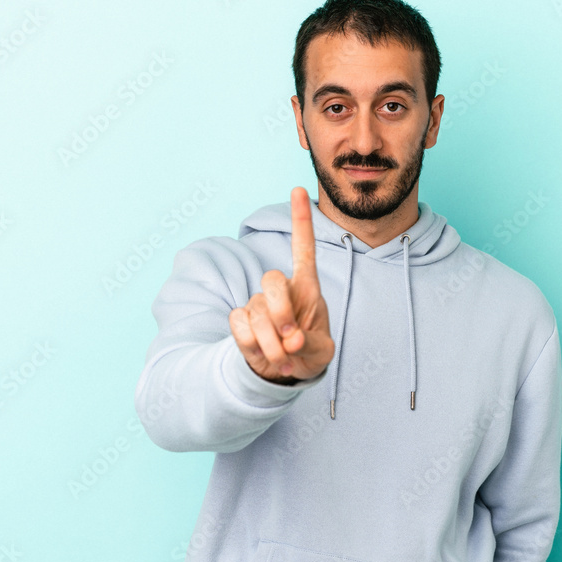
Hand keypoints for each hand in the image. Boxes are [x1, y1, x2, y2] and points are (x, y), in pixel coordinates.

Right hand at [228, 186, 334, 384]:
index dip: (300, 220)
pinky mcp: (240, 320)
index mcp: (306, 288)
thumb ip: (312, 344)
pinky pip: (239, 324)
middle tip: (293, 340)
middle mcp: (280, 290)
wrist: (284, 373)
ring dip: (271, 343)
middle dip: (282, 312)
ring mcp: (257, 303)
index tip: (299, 189)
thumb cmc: (308, 353)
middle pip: (272, 279)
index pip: (303, 249)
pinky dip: (252, 344)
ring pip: (256, 312)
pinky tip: (264, 354)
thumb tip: (293, 339)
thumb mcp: (322, 352)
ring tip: (284, 359)